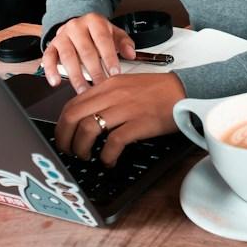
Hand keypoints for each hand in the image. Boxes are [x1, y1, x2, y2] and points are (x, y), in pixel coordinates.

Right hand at [42, 14, 135, 90]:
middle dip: (94, 71)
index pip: (102, 40)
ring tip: (83, 90)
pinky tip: (55, 82)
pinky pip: (48, 58)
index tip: (114, 73)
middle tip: (101, 87)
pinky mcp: (52, 45)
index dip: (109, 57)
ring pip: (68, 56)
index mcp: (94, 21)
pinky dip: (50, 71)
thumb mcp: (114, 33)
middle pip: (85, 51)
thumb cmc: (97, 33)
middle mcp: (76, 26)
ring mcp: (62, 36)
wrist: (78, 25)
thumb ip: (124, 42)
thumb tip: (131, 54)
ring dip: (76, 76)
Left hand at [53, 72, 185, 165]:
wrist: (184, 90)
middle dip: (64, 139)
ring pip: (88, 129)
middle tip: (68, 151)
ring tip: (86, 157)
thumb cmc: (157, 91)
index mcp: (107, 86)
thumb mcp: (125, 86)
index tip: (63, 137)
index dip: (61, 125)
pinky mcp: (139, 123)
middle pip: (73, 117)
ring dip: (81, 148)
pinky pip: (113, 142)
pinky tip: (109, 161)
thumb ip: (105, 97)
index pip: (71, 104)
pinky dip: (106, 155)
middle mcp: (112, 95)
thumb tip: (87, 116)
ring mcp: (125, 109)